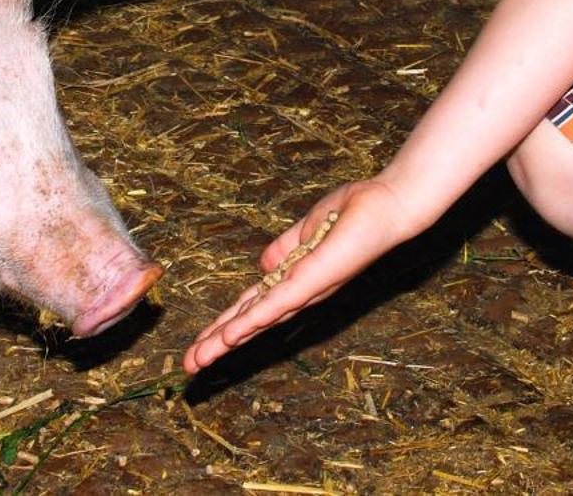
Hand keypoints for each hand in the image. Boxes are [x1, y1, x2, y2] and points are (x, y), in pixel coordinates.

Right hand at [183, 179, 417, 373]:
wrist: (385, 205)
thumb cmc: (352, 213)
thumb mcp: (307, 229)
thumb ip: (284, 249)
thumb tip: (261, 267)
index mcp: (294, 279)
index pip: (253, 307)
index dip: (224, 325)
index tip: (198, 345)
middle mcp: (300, 292)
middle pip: (250, 321)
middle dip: (217, 343)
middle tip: (187, 367)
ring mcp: (307, 288)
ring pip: (258, 319)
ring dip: (226, 339)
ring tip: (198, 360)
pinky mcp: (314, 279)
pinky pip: (279, 302)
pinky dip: (254, 319)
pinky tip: (232, 335)